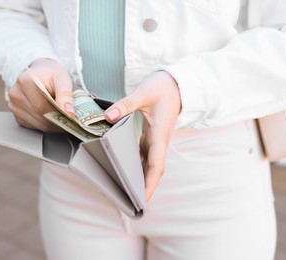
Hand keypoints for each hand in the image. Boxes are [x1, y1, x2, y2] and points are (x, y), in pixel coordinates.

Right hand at [8, 58, 74, 131]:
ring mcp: (14, 106)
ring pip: (39, 125)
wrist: (41, 73)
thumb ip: (66, 95)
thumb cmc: (51, 76)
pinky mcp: (17, 115)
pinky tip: (51, 116)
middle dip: (57, 120)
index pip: (42, 107)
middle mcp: (15, 94)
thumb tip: (69, 113)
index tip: (71, 116)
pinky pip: (34, 127)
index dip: (58, 114)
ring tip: (61, 115)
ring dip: (53, 124)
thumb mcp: (62, 79)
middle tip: (70, 118)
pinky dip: (46, 125)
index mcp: (25, 82)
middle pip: (40, 117)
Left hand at [104, 71, 180, 201]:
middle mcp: (159, 141)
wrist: (176, 84)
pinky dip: (136, 165)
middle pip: (152, 170)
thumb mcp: (144, 93)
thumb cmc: (163, 88)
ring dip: (140, 178)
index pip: (156, 164)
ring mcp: (155, 140)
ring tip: (125, 191)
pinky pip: (144, 155)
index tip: (142, 198)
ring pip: (148, 164)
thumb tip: (108, 117)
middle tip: (129, 202)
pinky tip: (125, 170)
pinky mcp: (151, 136)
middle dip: (144, 187)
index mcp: (160, 134)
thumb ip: (126, 104)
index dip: (149, 183)